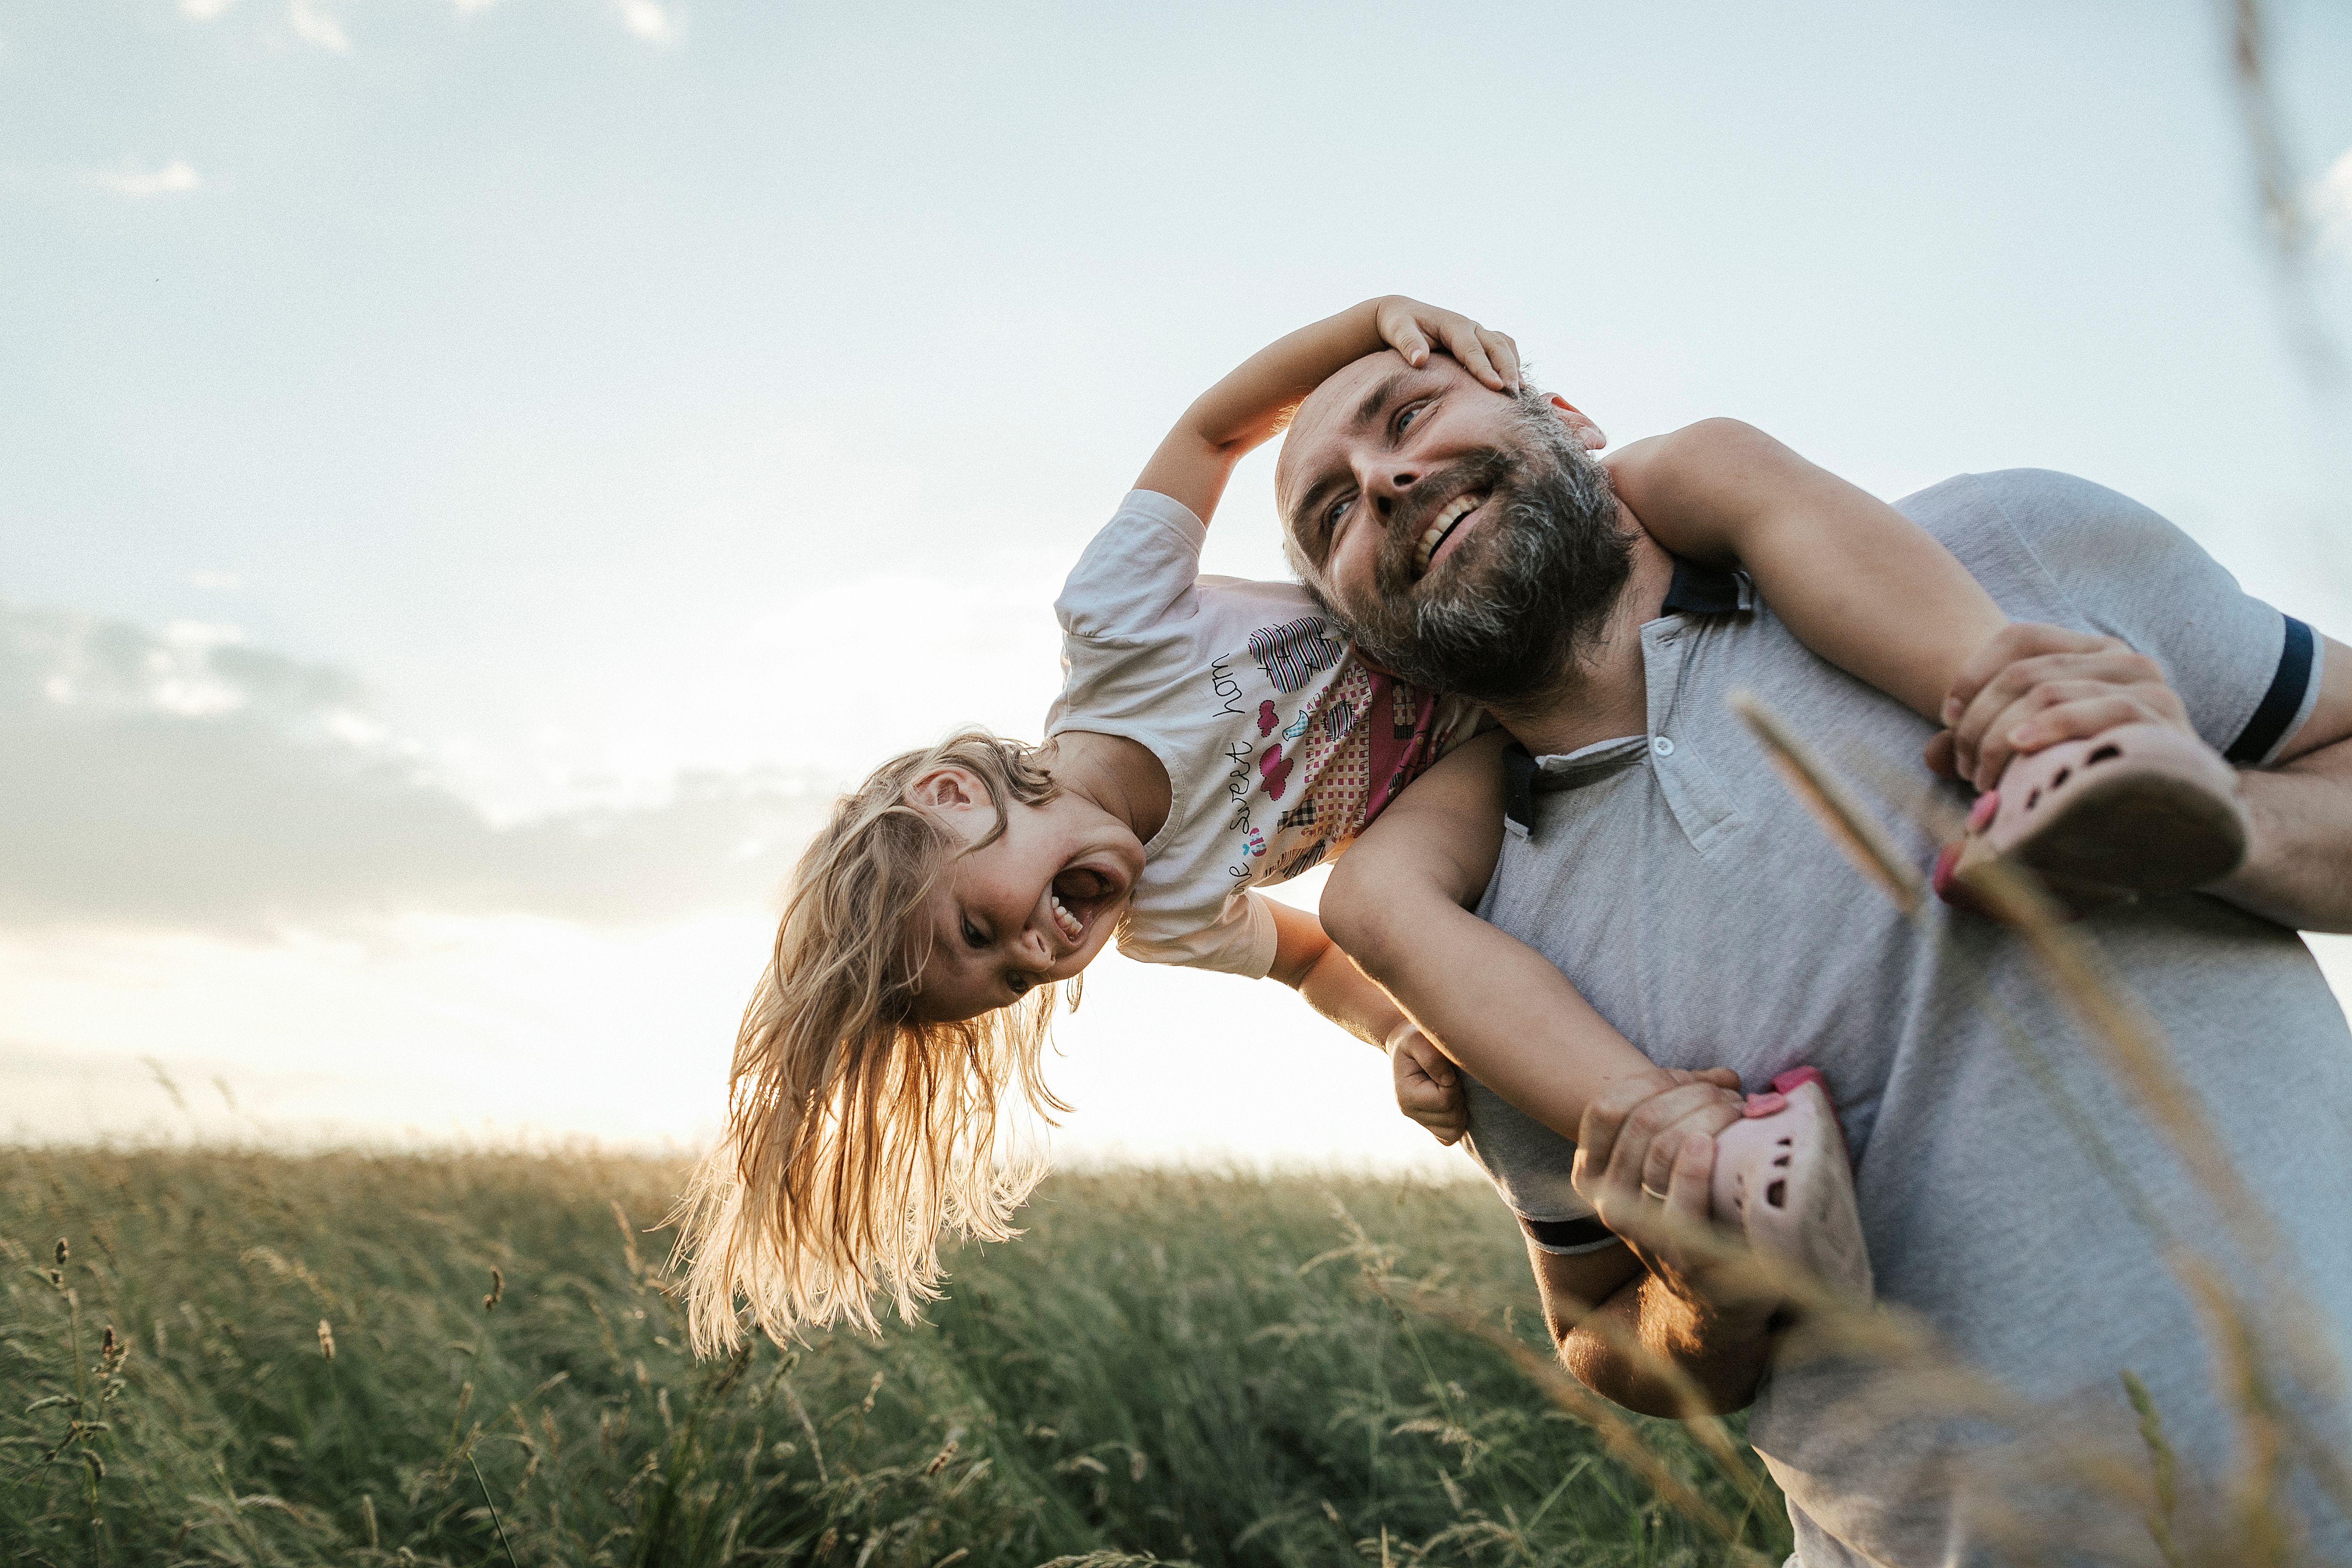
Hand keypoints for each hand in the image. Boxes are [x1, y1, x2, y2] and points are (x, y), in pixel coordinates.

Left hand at [1372, 297, 1520, 394]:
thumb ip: (1408, 344)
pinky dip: (1512, 364)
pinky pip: (1503, 349)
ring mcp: (1478, 333)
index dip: (1485, 367)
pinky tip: (1516, 385)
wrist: (1402, 315)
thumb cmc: (1399, 325)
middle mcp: (1470, 327)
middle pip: (1496, 346)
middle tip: (1515, 395)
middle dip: (1508, 369)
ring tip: (1522, 393)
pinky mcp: (1480, 341)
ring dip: (1514, 367)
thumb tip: (1419, 360)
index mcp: (1453, 325)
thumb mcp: (1399, 331)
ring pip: (1504, 347)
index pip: (1472, 348)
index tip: (1496, 387)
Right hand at [1391, 1030, 1466, 1145]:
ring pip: (1454, 1130)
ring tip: (1453, 1088)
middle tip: (1452, 1077)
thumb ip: (1431, 1056)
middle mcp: (1410, 1112)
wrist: (1408, 1047)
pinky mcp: (1430, 1126)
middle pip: (1451, 1118)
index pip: (1444, 1100)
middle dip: (1459, 1096)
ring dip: (1460, 1108)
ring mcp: (1420, 1121)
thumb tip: (1448, 1080)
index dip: (1454, 1085)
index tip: (1449, 1070)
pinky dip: (1458, 1121)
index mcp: (1405, 1094)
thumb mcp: (1417, 1039)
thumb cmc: (1414, 1039)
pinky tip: (1454, 1101)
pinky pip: (1450, 1136)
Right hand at [1571, 1069, 1771, 1321]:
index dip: (1652, 1080)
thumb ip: (1682, 1113)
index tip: (1694, 1079)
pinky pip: (1682, 1198)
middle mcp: (1606, 1202)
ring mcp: (1640, 1231)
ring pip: (1662, 1146)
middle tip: (1729, 1095)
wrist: (1714, 1294)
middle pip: (1641, 1120)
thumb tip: (1722, 1075)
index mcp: (1592, 1172)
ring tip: (1739, 1113)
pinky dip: (1697, 1164)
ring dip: (1707, 1116)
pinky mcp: (1680, 1257)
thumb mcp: (1667, 1160)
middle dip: (1691, 1094)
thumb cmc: (1695, 1208)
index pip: (1607, 1108)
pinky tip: (1713, 1145)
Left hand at [1927, 622, 2195, 791]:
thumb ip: (1977, 743)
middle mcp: (2122, 659)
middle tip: (1966, 769)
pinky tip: (2022, 749)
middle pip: (2024, 671)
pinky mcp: (2165, 718)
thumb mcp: (2028, 753)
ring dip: (2002, 737)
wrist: (2173, 814)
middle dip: (1979, 721)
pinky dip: (2053, 727)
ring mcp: (2148, 686)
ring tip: (1986, 779)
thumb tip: (1931, 754)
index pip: (2018, 638)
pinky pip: (2103, 709)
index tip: (1945, 718)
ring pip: (2048, 691)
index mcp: (2089, 653)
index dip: (1971, 674)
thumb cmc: (2089, 778)